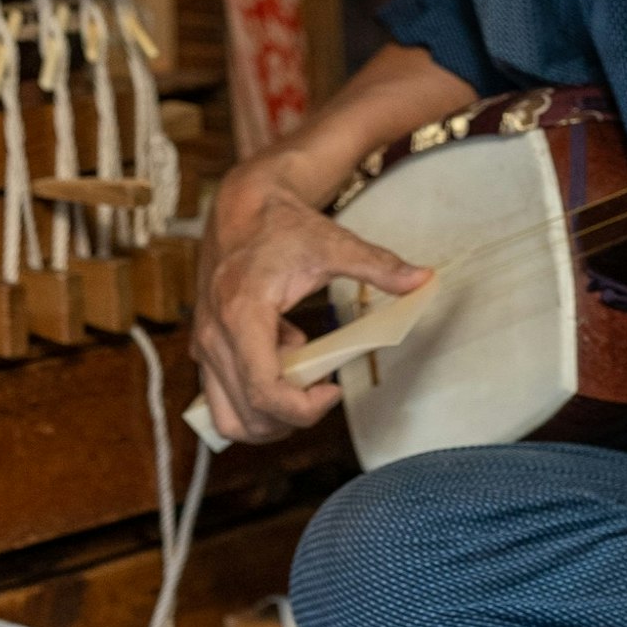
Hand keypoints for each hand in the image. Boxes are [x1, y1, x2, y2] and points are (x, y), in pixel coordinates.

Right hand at [191, 161, 428, 443]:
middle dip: (292, 416)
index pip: (265, 391)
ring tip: (301, 379)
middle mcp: (214, 337)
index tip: (333, 390)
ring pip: (229, 418)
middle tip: (322, 387)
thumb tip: (422, 279)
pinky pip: (225, 400)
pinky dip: (256, 398)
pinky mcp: (204, 351)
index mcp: (242, 314)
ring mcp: (204, 347)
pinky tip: (282, 359)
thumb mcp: (334, 243)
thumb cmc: (281, 226)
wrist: (240, 208)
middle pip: (248, 416)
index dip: (304, 408)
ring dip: (270, 417)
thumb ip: (378, 265)